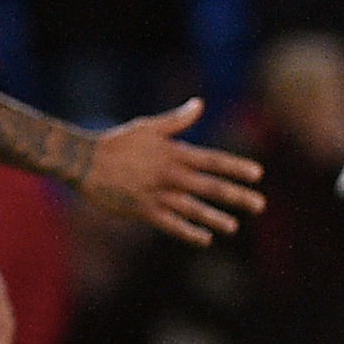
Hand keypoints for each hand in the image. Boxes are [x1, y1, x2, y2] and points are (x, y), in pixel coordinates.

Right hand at [76, 99, 266, 245]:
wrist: (84, 161)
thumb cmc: (118, 142)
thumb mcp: (149, 126)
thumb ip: (178, 120)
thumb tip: (200, 104)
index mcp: (174, 153)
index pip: (213, 160)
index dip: (236, 167)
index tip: (257, 174)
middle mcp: (170, 174)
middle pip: (210, 186)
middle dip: (236, 196)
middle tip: (259, 205)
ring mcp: (157, 194)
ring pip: (193, 208)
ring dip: (215, 218)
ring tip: (234, 226)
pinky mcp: (143, 211)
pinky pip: (171, 224)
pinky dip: (189, 232)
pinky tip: (205, 239)